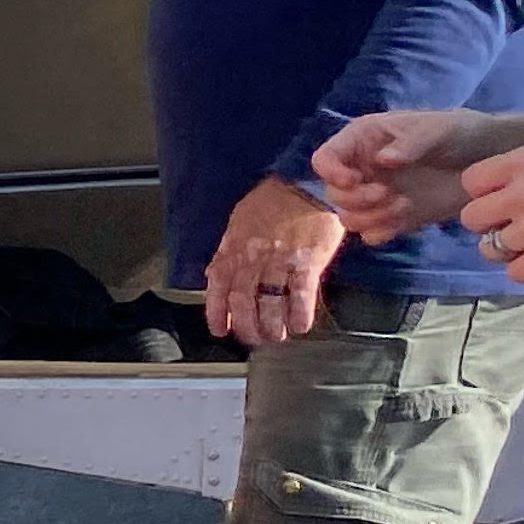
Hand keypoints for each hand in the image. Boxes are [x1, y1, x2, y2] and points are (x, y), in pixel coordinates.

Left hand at [205, 177, 346, 344]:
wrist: (306, 185)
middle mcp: (253, 257)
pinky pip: (301, 296)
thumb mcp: (240, 221)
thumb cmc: (273, 201)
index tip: (220, 330)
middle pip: (242, 300)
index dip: (216, 311)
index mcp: (233, 246)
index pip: (218, 284)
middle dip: (246, 325)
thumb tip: (215, 273)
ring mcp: (280, 261)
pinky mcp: (307, 263)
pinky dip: (299, 315)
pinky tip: (300, 326)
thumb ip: (228, 249)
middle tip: (253, 338)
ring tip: (276, 336)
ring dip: (271, 325)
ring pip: (269, 303)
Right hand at [313, 110, 486, 245]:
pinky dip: (381, 232)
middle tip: (388, 194)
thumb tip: (382, 160)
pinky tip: (404, 218)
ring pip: (348, 217)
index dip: (331, 173)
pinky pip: (370, 235)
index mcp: (361, 141)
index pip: (324, 159)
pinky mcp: (393, 218)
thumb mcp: (436, 131)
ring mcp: (376, 195)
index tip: (355, 181)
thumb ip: (409, 145)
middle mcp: (362, 169)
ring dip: (369, 217)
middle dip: (357, 199)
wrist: (487, 160)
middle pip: (333, 194)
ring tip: (401, 207)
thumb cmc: (457, 134)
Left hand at [459, 146, 523, 282]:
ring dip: (507, 250)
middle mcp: (522, 195)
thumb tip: (493, 188)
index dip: (485, 192)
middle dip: (488, 223)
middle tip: (514, 224)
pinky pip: (515, 273)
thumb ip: (521, 171)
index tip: (503, 196)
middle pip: (471, 217)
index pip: (471, 181)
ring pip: (488, 249)